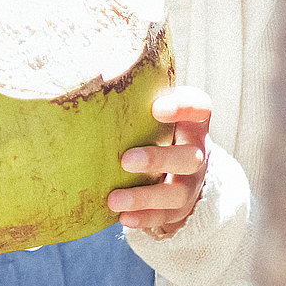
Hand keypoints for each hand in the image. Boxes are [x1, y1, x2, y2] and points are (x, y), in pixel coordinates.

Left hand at [108, 87, 211, 238]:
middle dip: (158, 160)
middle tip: (126, 160)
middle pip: (189, 157)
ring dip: (144, 197)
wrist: (179, 165)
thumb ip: (134, 93)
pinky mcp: (178, 207)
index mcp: (192, 122)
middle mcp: (196, 152)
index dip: (183, 107)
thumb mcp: (152, 108)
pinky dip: (144, 218)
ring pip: (176, 193)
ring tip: (114, 200)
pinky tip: (122, 218)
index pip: (199, 108)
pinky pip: (164, 217)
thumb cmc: (154, 127)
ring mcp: (190, 182)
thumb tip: (86, 66)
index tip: (157, 108)